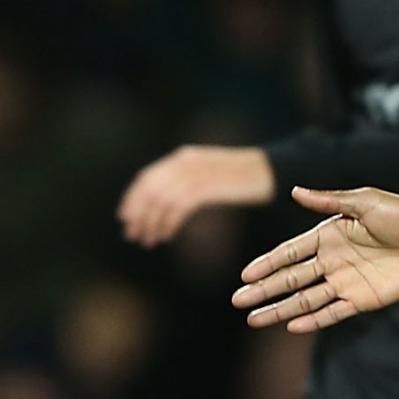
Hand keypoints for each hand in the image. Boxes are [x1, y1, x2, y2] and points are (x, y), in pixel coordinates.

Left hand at [118, 146, 274, 245]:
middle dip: (137, 214)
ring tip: (149, 241)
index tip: (124, 218)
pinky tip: (166, 235)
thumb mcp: (213, 175)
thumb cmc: (246, 178)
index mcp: (184, 157)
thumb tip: (169, 202)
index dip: (132, 198)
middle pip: (150, 188)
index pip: (147, 176)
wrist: (273, 171)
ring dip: (151, 222)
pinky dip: (169, 222)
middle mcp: (186, 162)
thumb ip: (191, 182)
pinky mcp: (209, 186)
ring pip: (162, 199)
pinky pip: (179, 206)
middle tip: (132, 235)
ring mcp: (198, 173)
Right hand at [233, 186, 398, 330]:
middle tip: (238, 301)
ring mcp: (346, 282)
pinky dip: (313, 320)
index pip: (289, 253)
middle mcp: (332, 260)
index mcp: (328, 235)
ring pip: (306, 299)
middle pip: (291, 279)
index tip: (245, 275)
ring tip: (255, 320)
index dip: (267, 264)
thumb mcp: (364, 201)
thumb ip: (329, 201)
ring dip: (280, 309)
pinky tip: (292, 326)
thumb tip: (293, 191)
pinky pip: (334, 313)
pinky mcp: (364, 299)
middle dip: (264, 290)